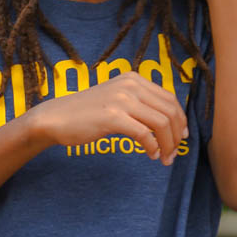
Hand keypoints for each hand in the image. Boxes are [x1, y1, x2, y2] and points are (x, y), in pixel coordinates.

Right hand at [34, 71, 187, 164]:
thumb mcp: (116, 99)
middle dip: (176, 135)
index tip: (180, 137)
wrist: (55, 117)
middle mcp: (130, 85)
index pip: (169, 98)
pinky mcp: (113, 117)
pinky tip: (150, 154)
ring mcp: (121, 100)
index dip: (180, 120)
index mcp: (133, 79)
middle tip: (174, 153)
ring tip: (164, 158)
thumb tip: (168, 123)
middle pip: (169, 111)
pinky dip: (152, 147)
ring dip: (168, 144)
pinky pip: (144, 134)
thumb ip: (138, 103)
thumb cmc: (86, 113)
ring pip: (161, 123)